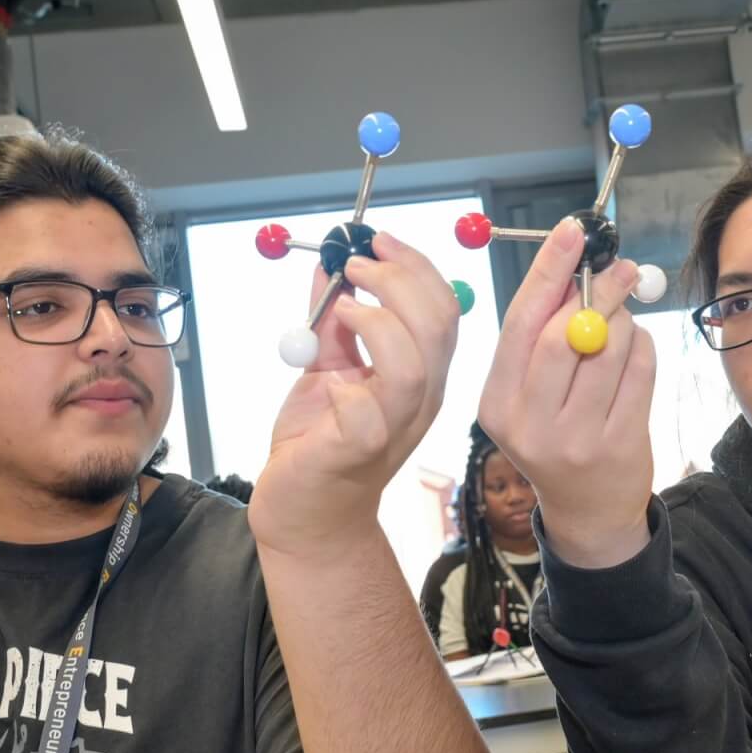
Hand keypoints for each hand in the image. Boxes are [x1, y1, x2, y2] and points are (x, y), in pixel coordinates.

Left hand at [249, 232, 459, 554]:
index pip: (444, 307)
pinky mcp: (357, 449)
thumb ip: (333, 319)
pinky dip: (346, 383)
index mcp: (422, 374)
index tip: (377, 240)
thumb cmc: (321, 442)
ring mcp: (393, 426)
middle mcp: (420, 399)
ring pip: (412, 364)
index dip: (416, 266)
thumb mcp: (329, 368)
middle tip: (355, 264)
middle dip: (397, 279)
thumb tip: (330, 266)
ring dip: (375, 320)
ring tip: (341, 309)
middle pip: (437, 325)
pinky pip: (366, 411)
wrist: (307, 512)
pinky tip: (328, 381)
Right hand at [477, 219, 654, 567]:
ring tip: (623, 326)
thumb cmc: (557, 433)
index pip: (519, 323)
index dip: (547, 271)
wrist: (588, 509)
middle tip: (619, 267)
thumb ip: (542, 335)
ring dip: (624, 320)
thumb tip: (572, 265)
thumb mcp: (531, 392)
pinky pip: (640, 370)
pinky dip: (644, 347)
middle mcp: (528, 424)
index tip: (573, 232)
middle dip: (596, 289)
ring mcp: (575, 439)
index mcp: (495, 403)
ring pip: (608, 347)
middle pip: (564, 333)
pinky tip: (635, 354)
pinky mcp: (619, 444)